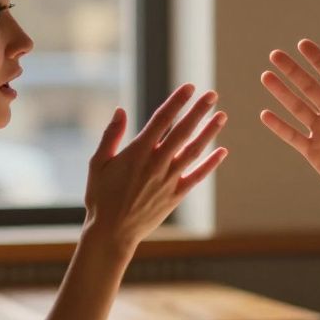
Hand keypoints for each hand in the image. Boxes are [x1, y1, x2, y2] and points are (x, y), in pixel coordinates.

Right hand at [83, 84, 227, 247]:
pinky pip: (197, 177)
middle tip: (212, 94)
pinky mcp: (176, 195)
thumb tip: (120, 110)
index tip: (190, 87)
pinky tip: (222, 151)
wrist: (112, 232)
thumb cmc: (101, 197)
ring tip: (222, 116)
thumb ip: (110, 136)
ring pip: (193, 151)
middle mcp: (157, 163)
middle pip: (182, 131)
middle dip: (198, 111)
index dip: (177, 102)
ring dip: (209, 132)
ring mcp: (169, 180)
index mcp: (137, 153)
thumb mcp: (97, 164)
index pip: (162, 120)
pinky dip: (210, 164)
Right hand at [260, 39, 319, 211]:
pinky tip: (265, 114)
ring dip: (282, 93)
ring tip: (266, 76)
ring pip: (298, 108)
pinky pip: (293, 136)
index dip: (318, 60)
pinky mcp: (315, 153)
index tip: (302, 44)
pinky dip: (279, 126)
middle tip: (275, 55)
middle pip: (309, 87)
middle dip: (292, 71)